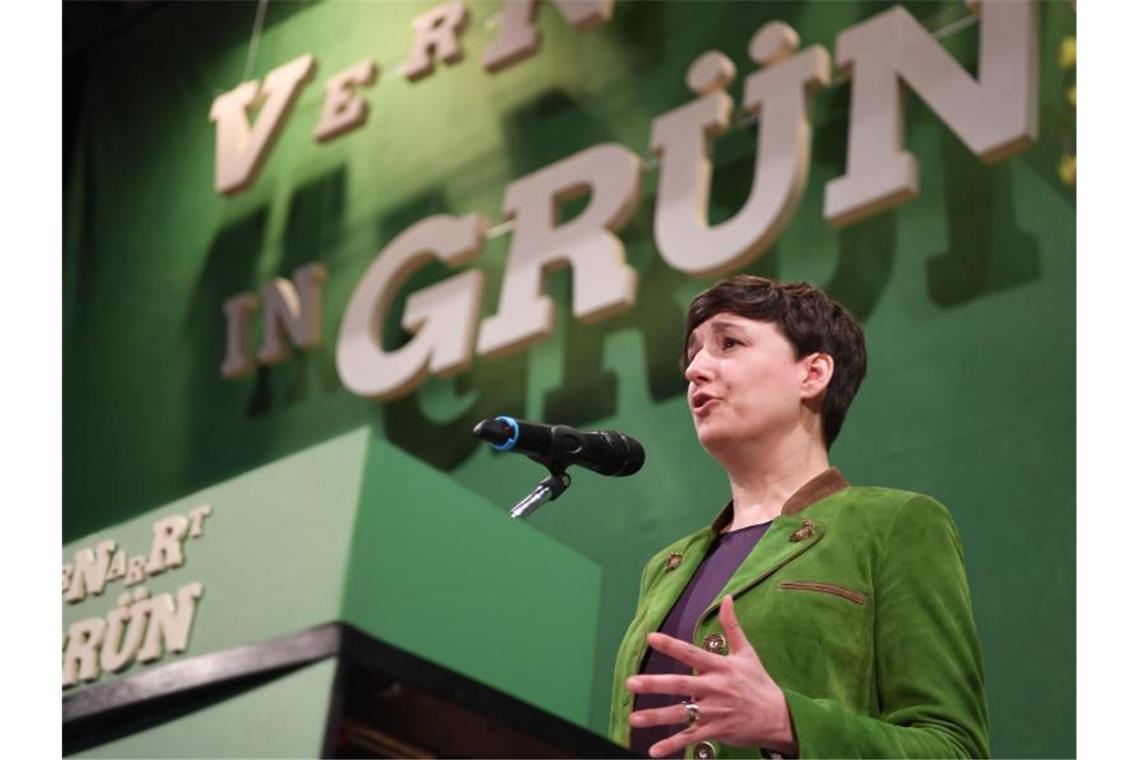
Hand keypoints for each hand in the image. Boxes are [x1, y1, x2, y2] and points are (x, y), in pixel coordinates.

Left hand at [625, 595, 797, 757]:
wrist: (779, 717)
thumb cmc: (759, 683)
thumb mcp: (747, 653)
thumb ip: (732, 626)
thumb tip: (727, 598)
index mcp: (721, 667)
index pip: (692, 653)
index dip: (672, 645)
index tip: (651, 637)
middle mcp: (715, 689)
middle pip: (681, 685)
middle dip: (655, 684)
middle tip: (630, 683)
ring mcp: (714, 712)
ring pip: (681, 714)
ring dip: (656, 717)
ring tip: (633, 718)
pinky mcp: (715, 731)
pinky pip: (690, 738)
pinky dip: (672, 745)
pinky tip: (654, 751)